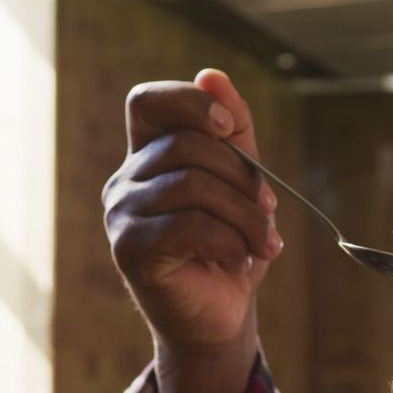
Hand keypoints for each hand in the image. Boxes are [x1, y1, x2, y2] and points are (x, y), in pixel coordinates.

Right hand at [102, 69, 282, 356]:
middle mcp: (126, 179)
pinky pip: (188, 225)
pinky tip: (241, 262)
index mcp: (149, 155)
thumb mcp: (244, 184)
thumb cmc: (231, 247)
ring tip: (263, 245)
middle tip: (270, 214)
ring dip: (245, 217)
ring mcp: (122, 213)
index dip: (189, 103)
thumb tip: (213, 75)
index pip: (147, 101)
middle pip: (188, 145)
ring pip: (193, 185)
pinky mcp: (129, 248)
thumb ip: (234, 131)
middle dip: (244, 178)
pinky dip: (229, 243)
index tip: (230, 128)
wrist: (221, 317)